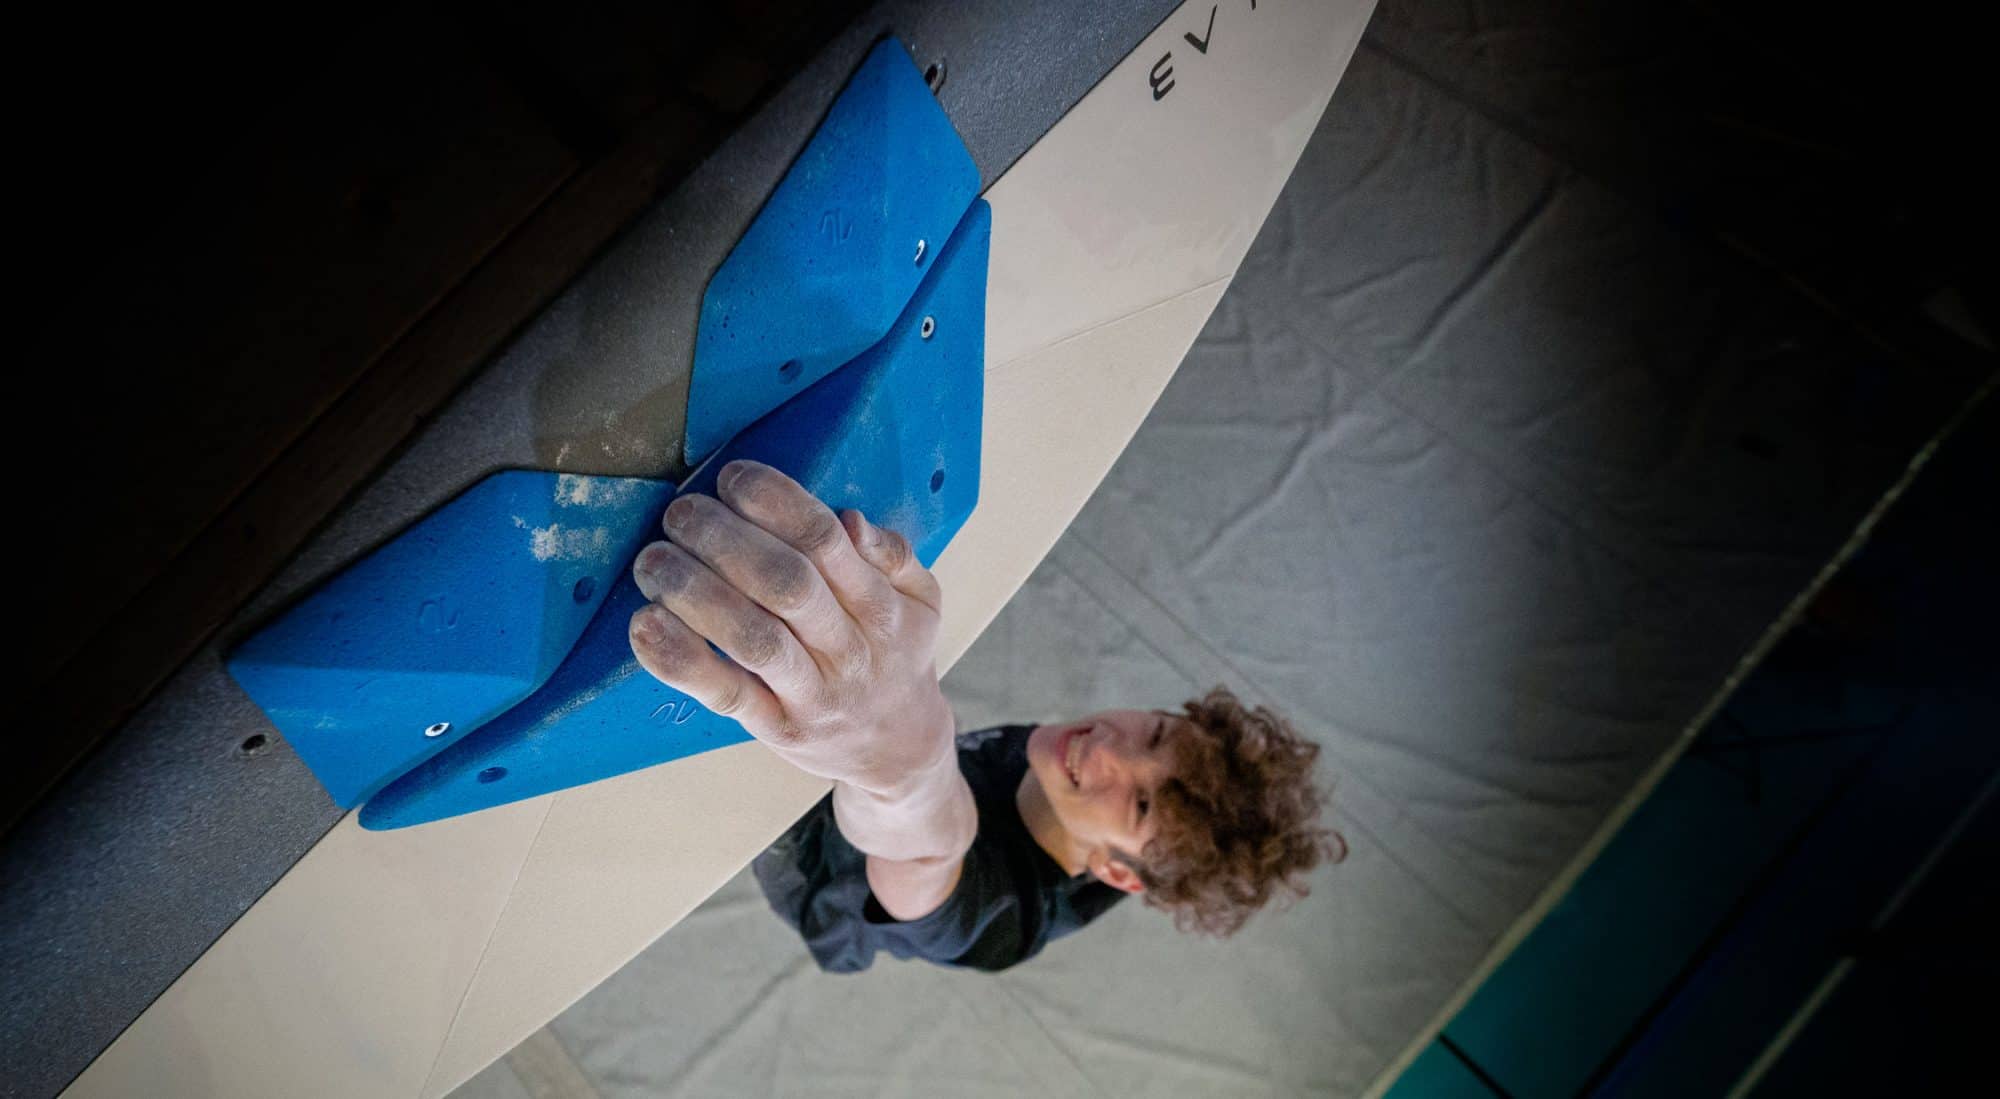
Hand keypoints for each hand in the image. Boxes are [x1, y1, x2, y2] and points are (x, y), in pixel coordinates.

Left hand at [627, 460, 954, 797]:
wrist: (900, 749)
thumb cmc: (894, 653)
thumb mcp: (921, 598)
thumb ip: (893, 553)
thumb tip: (849, 520)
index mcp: (882, 604)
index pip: (826, 540)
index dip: (774, 501)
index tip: (731, 477)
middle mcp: (851, 649)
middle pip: (786, 584)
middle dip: (725, 539)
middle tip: (681, 512)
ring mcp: (814, 694)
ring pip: (754, 639)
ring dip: (696, 592)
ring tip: (654, 560)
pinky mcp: (777, 729)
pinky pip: (726, 694)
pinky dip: (682, 660)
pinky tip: (647, 625)